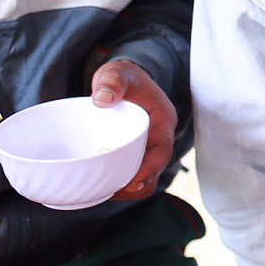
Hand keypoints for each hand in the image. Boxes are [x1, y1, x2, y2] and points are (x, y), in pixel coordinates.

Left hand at [91, 59, 175, 199]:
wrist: (123, 80)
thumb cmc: (124, 77)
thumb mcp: (118, 72)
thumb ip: (112, 80)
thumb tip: (101, 99)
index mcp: (163, 119)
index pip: (162, 151)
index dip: (150, 170)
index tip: (132, 183)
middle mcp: (159, 137)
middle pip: (155, 170)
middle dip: (137, 186)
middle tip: (112, 192)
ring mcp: (148, 148)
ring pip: (145, 177)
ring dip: (129, 189)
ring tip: (104, 191)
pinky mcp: (136, 154)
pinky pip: (133, 174)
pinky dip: (121, 183)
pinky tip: (101, 184)